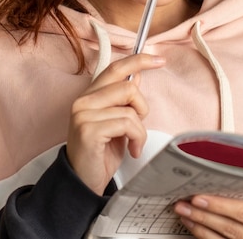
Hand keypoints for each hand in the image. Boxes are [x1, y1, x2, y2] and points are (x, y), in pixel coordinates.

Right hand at [66, 53, 164, 194]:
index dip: (139, 60)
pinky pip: (127, 124)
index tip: (159, 60)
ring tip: (134, 143)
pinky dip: (137, 138)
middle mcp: (83, 101)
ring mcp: (83, 115)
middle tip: (138, 126)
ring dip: (139, 129)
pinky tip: (132, 151)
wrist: (84, 182)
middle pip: (128, 88)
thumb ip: (124, 99)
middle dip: (142, 108)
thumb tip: (138, 75)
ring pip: (130, 109)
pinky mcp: (88, 130)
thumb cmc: (101, 153)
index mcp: (90, 95)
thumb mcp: (117, 122)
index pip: (115, 69)